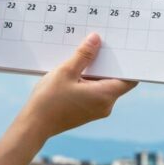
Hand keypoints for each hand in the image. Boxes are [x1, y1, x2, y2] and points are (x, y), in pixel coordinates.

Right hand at [15, 33, 137, 141]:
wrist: (34, 125)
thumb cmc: (49, 100)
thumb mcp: (66, 72)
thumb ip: (83, 55)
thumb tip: (96, 39)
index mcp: (105, 96)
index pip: (129, 79)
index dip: (128, 63)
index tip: (121, 49)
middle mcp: (105, 105)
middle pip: (115, 80)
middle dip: (107, 63)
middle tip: (98, 45)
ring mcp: (96, 110)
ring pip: (103, 85)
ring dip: (95, 71)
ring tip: (82, 57)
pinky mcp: (87, 111)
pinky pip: (94, 92)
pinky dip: (88, 81)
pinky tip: (74, 72)